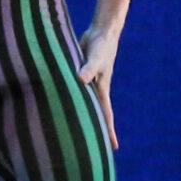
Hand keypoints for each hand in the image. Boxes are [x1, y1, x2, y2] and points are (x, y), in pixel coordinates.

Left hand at [75, 23, 121, 151]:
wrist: (101, 31)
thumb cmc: (100, 44)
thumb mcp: (94, 57)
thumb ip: (88, 68)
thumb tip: (81, 80)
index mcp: (102, 89)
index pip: (106, 115)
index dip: (108, 132)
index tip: (113, 148)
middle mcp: (96, 89)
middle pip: (97, 115)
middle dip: (98, 131)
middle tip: (98, 149)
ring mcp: (88, 83)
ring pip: (86, 106)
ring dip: (86, 119)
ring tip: (81, 134)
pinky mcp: (79, 74)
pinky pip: (76, 94)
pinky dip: (74, 103)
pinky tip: (66, 109)